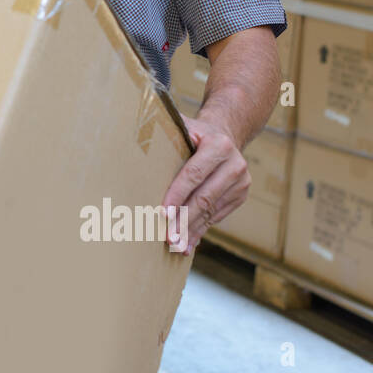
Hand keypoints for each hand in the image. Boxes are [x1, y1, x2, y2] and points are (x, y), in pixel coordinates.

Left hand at [160, 115, 249, 254]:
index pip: (194, 174)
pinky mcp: (240, 195)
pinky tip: (189, 242)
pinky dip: (201, 229)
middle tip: (169, 238)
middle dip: (184, 219)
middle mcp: (235, 163)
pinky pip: (217, 215)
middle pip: (204, 197)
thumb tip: (131, 142)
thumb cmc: (193, 133)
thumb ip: (165, 133)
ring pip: (211, 211)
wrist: (225, 135)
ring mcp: (241, 181)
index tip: (163, 213)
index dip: (177, 194)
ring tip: (176, 246)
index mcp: (219, 145)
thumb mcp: (182, 127)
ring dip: (192, 230)